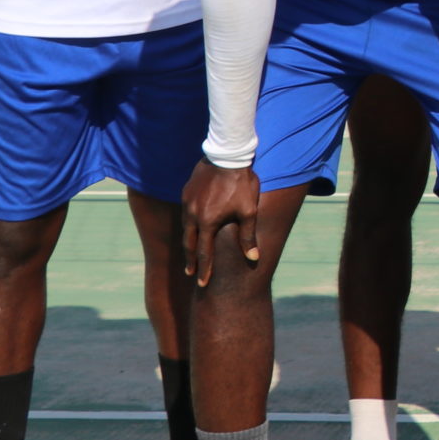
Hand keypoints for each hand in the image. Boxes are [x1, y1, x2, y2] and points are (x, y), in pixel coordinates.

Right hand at [182, 160, 261, 285]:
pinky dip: (188, 224)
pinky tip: (192, 226)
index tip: (202, 283)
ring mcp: (187, 202)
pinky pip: (185, 213)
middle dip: (191, 260)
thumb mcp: (249, 211)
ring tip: (191, 253)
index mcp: (207, 222)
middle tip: (191, 274)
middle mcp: (192, 214)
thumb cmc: (242, 184)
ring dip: (188, 242)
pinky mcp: (186, 192)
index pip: (204, 252)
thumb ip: (248, 236)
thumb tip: (253, 258)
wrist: (228, 156)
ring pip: (185, 227)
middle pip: (189, 243)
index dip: (204, 269)